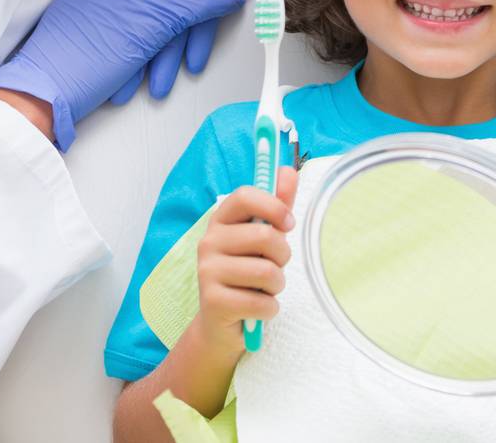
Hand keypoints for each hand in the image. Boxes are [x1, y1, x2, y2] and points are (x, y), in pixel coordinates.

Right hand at [194, 166, 299, 355]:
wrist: (220, 325)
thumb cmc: (246, 275)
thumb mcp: (262, 238)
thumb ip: (276, 206)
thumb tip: (288, 171)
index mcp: (221, 221)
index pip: (245, 195)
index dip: (274, 206)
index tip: (288, 223)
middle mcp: (208, 242)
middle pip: (264, 235)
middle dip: (283, 256)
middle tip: (275, 266)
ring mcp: (207, 272)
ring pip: (267, 272)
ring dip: (277, 285)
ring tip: (264, 289)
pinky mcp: (213, 302)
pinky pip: (262, 303)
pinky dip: (270, 309)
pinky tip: (256, 309)